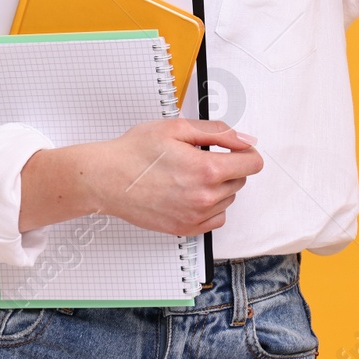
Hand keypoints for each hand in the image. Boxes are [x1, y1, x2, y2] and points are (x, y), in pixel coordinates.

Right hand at [86, 118, 262, 235]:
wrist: (106, 178)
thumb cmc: (135, 152)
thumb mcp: (178, 129)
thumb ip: (219, 132)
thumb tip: (245, 140)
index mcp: (206, 170)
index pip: (252, 164)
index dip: (246, 152)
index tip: (236, 150)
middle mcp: (204, 197)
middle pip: (240, 180)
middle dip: (228, 167)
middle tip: (201, 158)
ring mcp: (194, 216)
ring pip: (228, 199)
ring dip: (218, 187)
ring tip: (190, 175)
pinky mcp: (184, 229)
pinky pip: (216, 219)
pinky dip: (210, 207)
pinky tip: (192, 194)